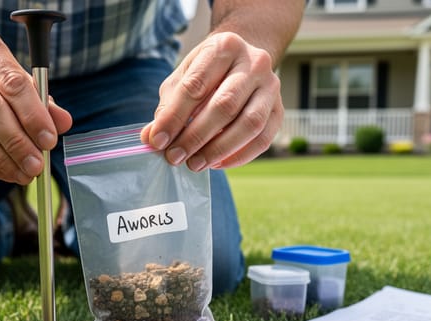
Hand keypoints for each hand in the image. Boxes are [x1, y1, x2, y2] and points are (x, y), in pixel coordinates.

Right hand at [0, 28, 72, 183]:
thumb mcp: (7, 72)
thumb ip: (38, 97)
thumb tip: (63, 123)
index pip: (12, 82)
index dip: (33, 115)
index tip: (49, 140)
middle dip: (17, 141)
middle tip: (37, 164)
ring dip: (2, 158)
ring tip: (24, 173)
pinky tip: (3, 171)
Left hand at [141, 32, 281, 171]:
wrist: (242, 61)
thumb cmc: (207, 72)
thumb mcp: (183, 78)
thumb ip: (167, 107)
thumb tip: (151, 139)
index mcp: (225, 46)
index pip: (196, 85)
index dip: (174, 116)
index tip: (158, 140)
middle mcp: (254, 62)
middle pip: (225, 105)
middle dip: (196, 136)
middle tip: (175, 157)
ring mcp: (271, 86)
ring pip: (249, 124)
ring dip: (218, 149)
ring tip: (194, 164)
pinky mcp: (280, 110)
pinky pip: (263, 139)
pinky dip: (239, 156)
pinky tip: (216, 164)